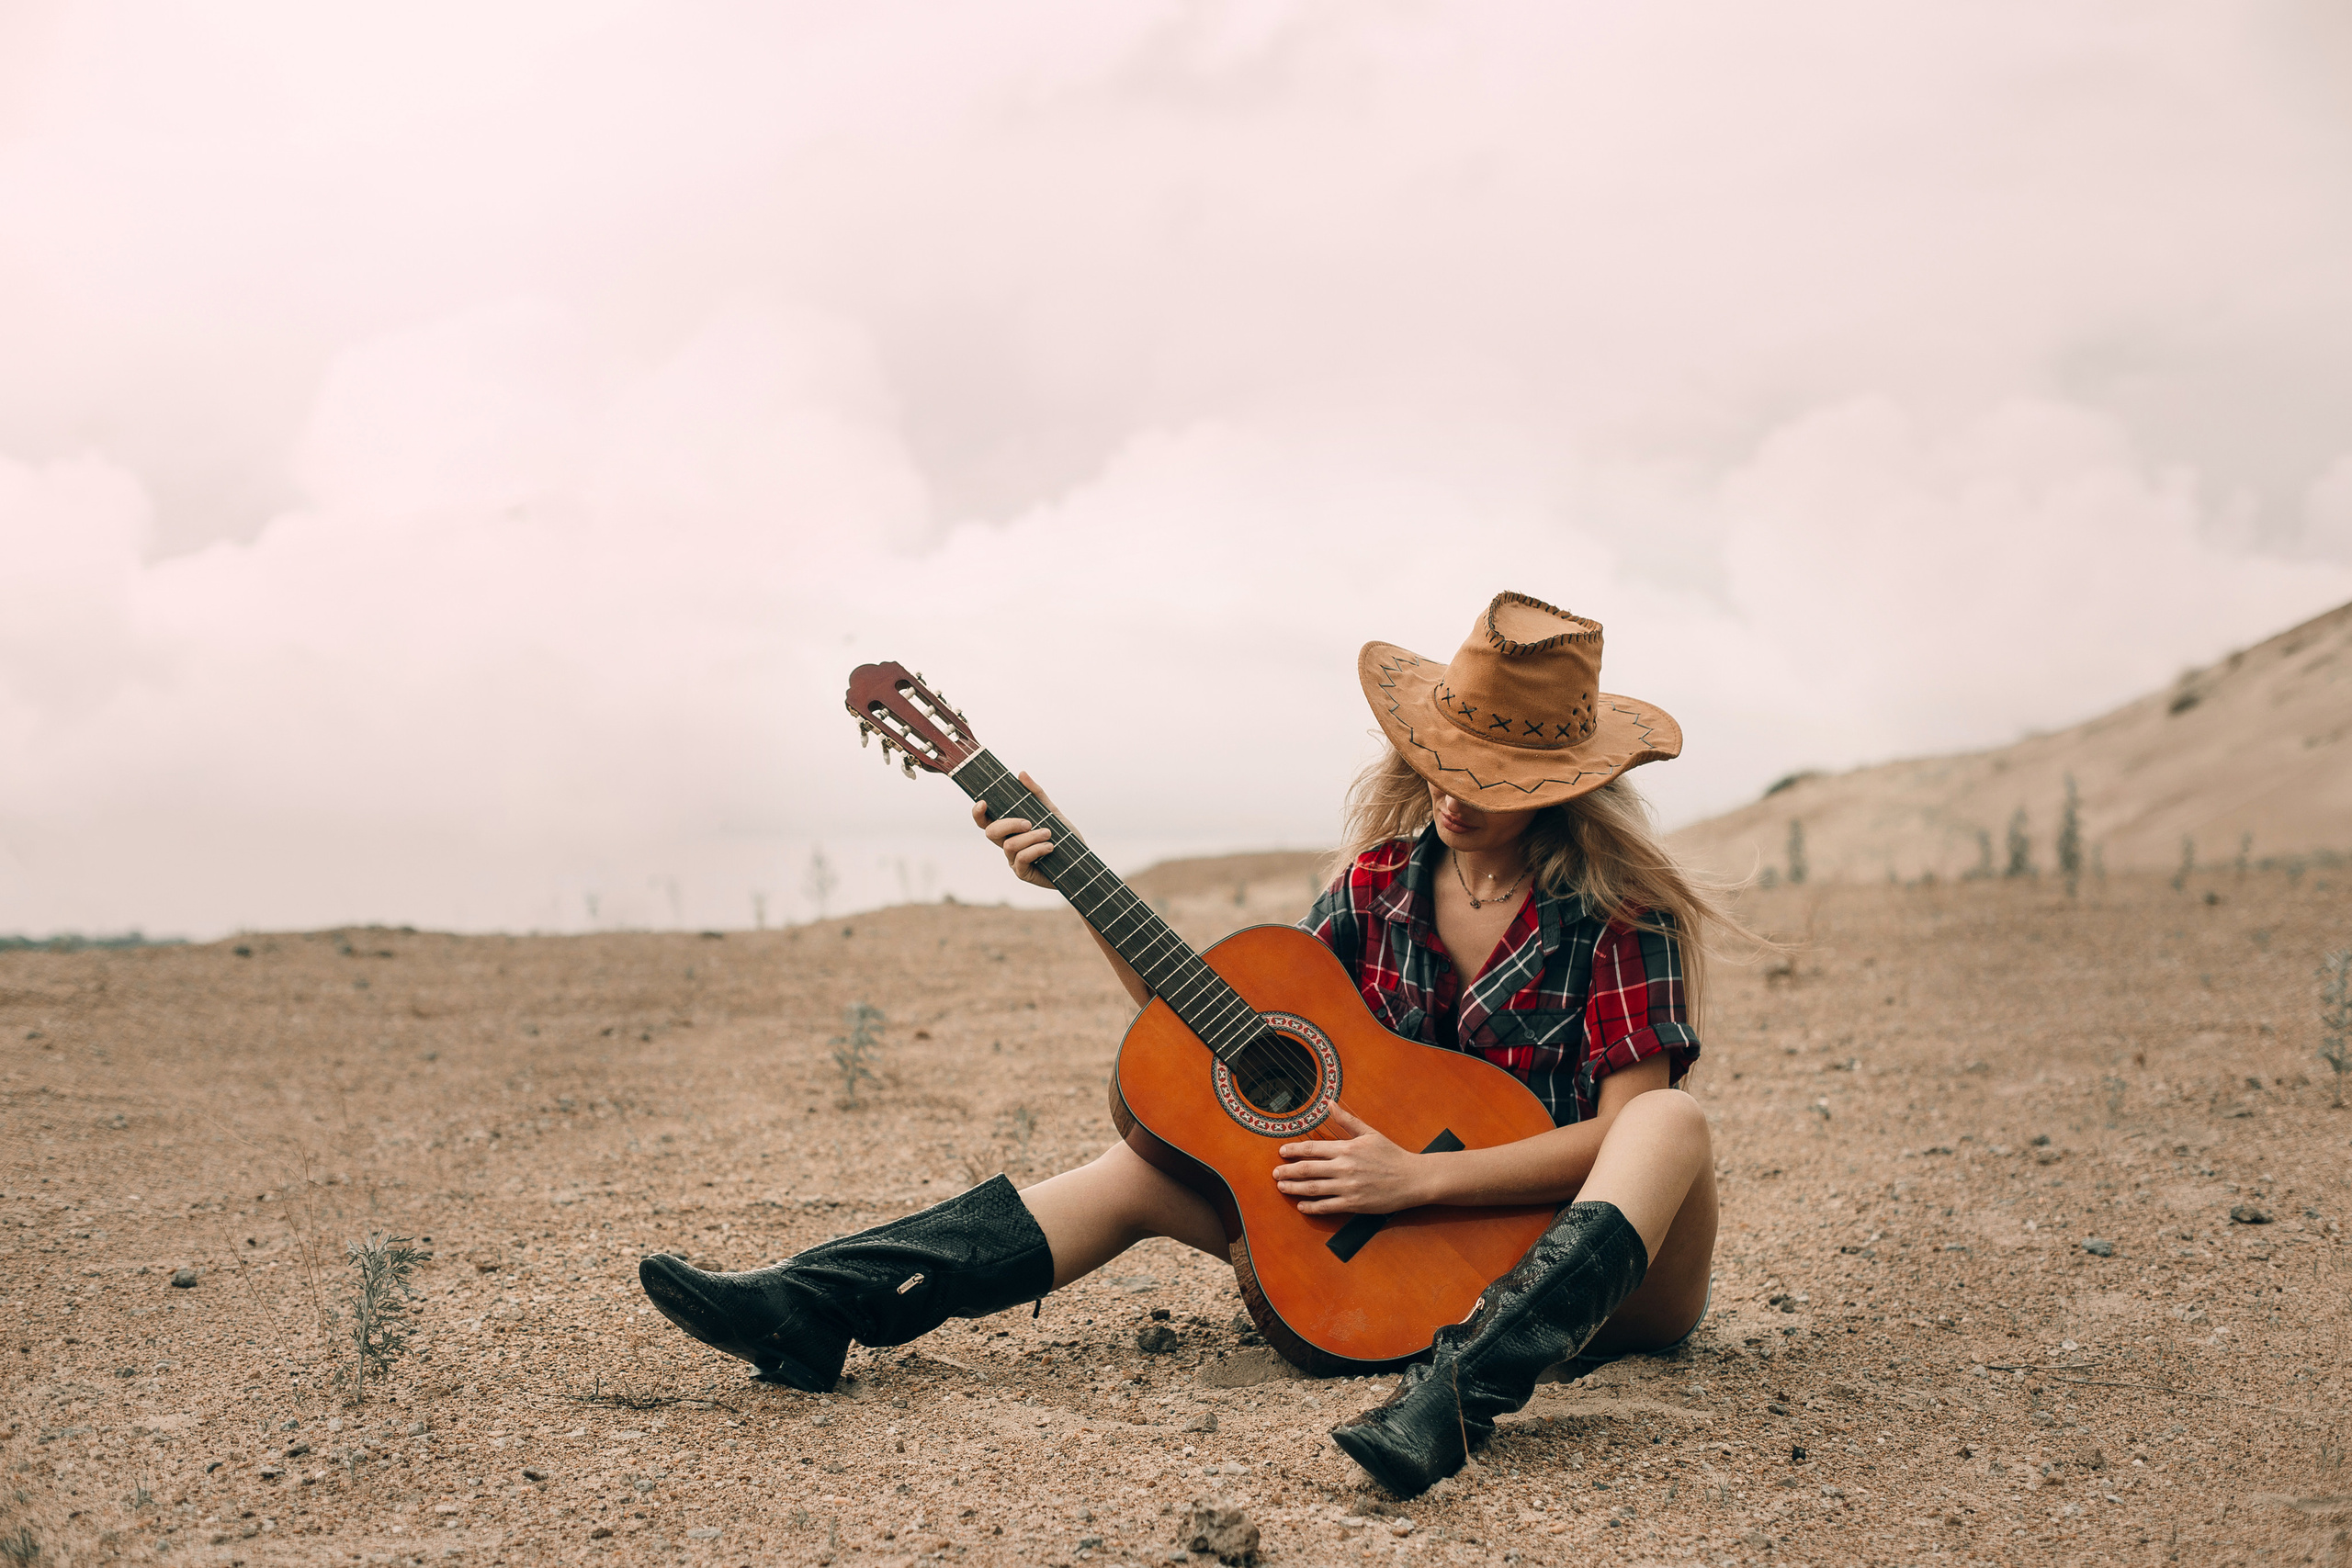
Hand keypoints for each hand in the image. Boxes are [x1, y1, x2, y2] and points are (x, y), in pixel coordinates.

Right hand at [972, 771, 1074, 890]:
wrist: (1080, 860)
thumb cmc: (1064, 837)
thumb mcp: (1051, 811)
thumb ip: (1036, 794)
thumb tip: (1021, 774)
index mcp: (1010, 829)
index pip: (986, 821)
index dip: (978, 813)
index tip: (983, 802)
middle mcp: (1008, 843)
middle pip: (991, 832)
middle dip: (1009, 824)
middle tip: (1029, 823)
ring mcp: (1013, 859)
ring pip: (1009, 845)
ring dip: (1031, 837)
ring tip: (1049, 834)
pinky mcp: (1022, 872)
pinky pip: (1021, 858)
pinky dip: (1037, 849)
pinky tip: (1050, 847)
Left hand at [1272, 1106, 1430, 1215]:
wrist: (1412, 1179)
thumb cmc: (1391, 1154)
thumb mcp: (1370, 1133)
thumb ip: (1347, 1120)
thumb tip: (1329, 1103)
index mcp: (1347, 1148)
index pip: (1312, 1149)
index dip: (1293, 1150)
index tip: (1281, 1152)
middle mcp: (1344, 1168)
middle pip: (1307, 1169)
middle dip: (1287, 1171)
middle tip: (1274, 1173)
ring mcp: (1348, 1187)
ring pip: (1313, 1189)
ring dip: (1294, 1189)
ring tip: (1282, 1188)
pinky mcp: (1354, 1204)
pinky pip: (1327, 1207)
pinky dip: (1311, 1207)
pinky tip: (1302, 1206)